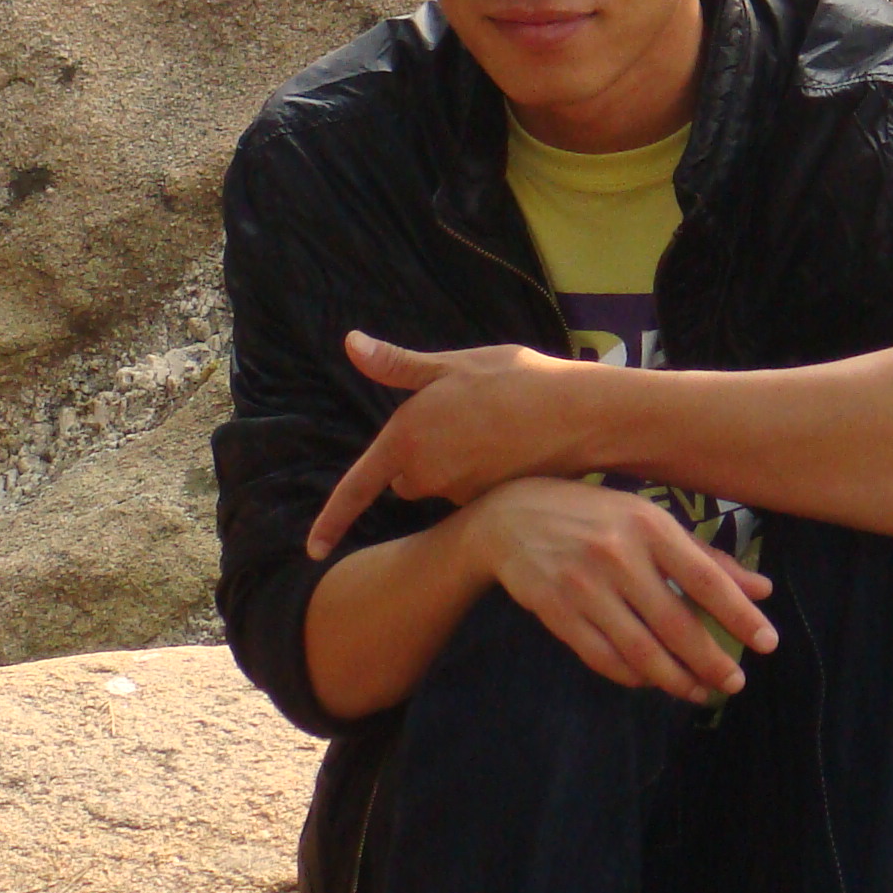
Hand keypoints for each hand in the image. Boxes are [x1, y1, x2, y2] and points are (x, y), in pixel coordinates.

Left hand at [304, 332, 601, 557]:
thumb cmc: (516, 381)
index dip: (332, 520)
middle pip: (406, 480)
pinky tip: (511, 449)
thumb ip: (397, 364)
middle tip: (461, 420)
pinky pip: (473, 495)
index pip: (357, 487)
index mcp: (407, 437)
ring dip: (456, 466)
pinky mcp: (489, 505)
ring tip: (493, 429)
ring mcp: (458, 494)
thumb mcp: (452, 365)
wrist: (580, 415)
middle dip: (421, 460)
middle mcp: (427, 473)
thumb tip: (351, 343)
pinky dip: (484, 477)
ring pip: (442, 486)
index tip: (312, 549)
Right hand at [462, 477, 777, 704]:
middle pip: (675, 624)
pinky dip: (632, 676)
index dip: (739, 615)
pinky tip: (652, 682)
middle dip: (710, 661)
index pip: (705, 579)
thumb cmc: (592, 515)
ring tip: (699, 692)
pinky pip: (603, 658)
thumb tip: (761, 589)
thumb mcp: (647, 520)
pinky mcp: (556, 612)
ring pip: (640, 650)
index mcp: (648, 526)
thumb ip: (705, 556)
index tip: (768, 643)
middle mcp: (617, 556)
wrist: (509, 516)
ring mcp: (583, 587)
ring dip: (675, 679)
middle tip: (734, 683)